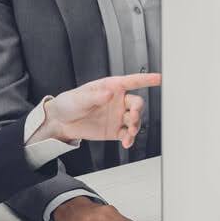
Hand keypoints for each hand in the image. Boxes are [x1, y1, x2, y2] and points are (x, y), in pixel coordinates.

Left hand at [32, 73, 159, 146]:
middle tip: (132, 117)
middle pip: (136, 103)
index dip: (146, 79)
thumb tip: (109, 93)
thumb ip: (95, 96)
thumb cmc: (69, 103)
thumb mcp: (80, 98)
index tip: (159, 78)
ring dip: (135, 126)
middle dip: (137, 110)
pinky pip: (127, 134)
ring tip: (129, 132)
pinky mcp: (115, 130)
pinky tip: (127, 142)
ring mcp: (117, 116)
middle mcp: (117, 101)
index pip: (132, 81)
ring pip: (135, 120)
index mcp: (110, 87)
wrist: (60, 122)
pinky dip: (130, 139)